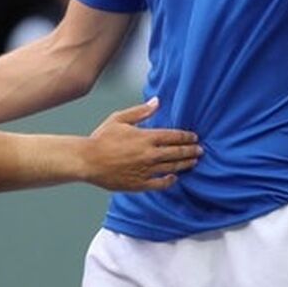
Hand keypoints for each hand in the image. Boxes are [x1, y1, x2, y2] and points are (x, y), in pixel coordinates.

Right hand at [82, 98, 201, 191]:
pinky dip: (170, 180)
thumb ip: (140, 111)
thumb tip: (157, 102)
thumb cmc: (101, 139)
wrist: (87, 161)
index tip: (194, 137)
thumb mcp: (119, 119)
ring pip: (172, 168)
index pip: (173, 136)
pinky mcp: (139, 184)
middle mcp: (149, 154)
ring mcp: (146, 170)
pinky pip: (160, 184)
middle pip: (177, 152)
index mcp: (146, 137)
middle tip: (200, 150)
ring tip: (193, 162)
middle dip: (190, 150)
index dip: (186, 137)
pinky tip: (175, 178)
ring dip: (185, 164)